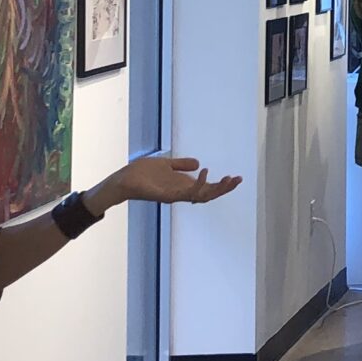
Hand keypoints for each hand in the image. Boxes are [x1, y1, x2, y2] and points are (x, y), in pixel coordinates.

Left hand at [96, 154, 243, 213]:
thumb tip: (199, 163)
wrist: (123, 180)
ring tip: (229, 179)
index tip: (236, 178)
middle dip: (225, 188)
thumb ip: (182, 164)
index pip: (207, 188)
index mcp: (182, 186)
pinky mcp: (167, 195)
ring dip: (217, 189)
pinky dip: (198, 184)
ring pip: (202, 196)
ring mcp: (175, 196)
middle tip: (238, 180)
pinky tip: (205, 172)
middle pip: (208, 194)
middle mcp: (181, 193)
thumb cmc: (141, 173)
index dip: (222, 185)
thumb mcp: (166, 164)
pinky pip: (186, 193)